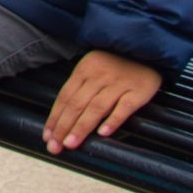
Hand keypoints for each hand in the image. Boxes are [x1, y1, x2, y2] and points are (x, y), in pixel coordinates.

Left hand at [43, 49, 162, 154]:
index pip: (65, 97)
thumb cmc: (115, 62)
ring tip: (70, 144)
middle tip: (54, 147)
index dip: (55, 117)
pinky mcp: (139, 91)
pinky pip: (124, 107)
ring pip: (96, 107)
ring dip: (81, 127)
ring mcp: (119, 84)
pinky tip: (103, 133)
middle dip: (63, 127)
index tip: (47, 136)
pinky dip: (113, 120)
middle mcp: (99, 77)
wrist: (146, 46)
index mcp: (84, 70)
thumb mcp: (93, 66)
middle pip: (77, 104)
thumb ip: (81, 86)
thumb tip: (64, 115)